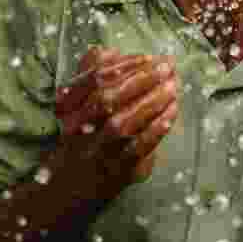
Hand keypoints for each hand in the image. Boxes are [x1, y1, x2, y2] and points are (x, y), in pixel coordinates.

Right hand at [51, 47, 177, 196]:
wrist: (68, 189)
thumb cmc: (79, 138)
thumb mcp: (76, 106)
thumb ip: (92, 75)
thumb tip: (113, 52)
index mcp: (68, 109)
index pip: (95, 81)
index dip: (123, 66)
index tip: (148, 57)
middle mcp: (77, 130)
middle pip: (108, 99)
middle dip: (141, 79)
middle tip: (167, 66)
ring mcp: (96, 152)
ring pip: (123, 123)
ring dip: (152, 101)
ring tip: (173, 86)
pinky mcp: (116, 171)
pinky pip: (137, 148)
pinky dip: (156, 129)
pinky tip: (171, 112)